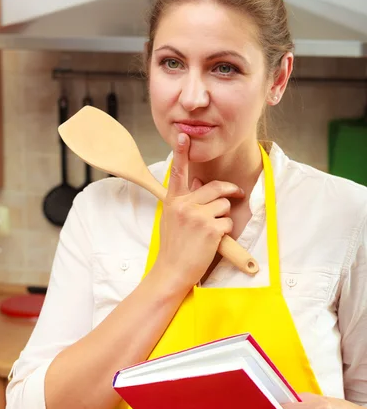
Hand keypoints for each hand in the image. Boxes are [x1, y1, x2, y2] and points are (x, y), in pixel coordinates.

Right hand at [154, 133, 243, 290]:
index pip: (178, 173)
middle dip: (229, 191)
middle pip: (216, 188)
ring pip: (224, 205)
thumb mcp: (172, 219)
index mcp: (173, 201)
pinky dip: (225, 232)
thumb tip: (197, 184)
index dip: (181, 153)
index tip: (184, 137)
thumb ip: (184, 201)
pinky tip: (214, 241)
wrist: (171, 271)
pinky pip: (228, 222)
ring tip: (212, 231)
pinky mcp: (211, 228)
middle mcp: (185, 205)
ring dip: (224, 217)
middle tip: (236, 194)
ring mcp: (198, 216)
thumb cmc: (173, 247)